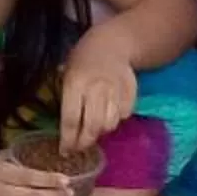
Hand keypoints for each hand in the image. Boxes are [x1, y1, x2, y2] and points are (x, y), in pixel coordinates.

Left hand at [59, 36, 137, 151]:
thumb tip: (66, 131)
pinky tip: (109, 114)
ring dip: (101, 131)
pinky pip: (124, 115)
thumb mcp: (66, 74)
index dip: (68, 139)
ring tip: (94, 128)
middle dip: (85, 142)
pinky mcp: (131, 92)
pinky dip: (116, 119)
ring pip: (110, 124)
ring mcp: (115, 90)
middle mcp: (96, 88)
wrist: (111, 44)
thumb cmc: (83, 61)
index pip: (70, 119)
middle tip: (80, 147)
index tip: (65, 151)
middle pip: (92, 126)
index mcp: (75, 83)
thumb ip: (65, 99)